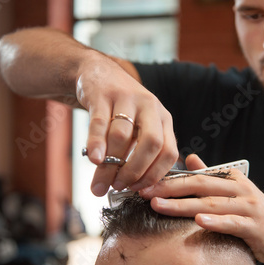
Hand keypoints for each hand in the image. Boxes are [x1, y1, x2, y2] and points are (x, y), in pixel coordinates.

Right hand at [77, 53, 177, 195]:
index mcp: (163, 119)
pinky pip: (100, 123)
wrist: (99, 73)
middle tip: (120, 187)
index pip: (169, 151)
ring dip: (112, 163)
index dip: (155, 175)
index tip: (139, 191)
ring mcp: (128, 98)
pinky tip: (93, 160)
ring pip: (123, 136)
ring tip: (101, 183)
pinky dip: (96, 143)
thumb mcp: (138, 127)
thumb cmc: (120, 110)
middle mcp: (150, 107)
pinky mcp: (103, 94)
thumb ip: (136, 154)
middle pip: (151, 143)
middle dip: (136, 171)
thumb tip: (124, 189)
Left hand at [139, 155, 263, 264]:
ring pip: (211, 204)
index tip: (146, 182)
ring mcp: (248, 207)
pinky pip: (232, 223)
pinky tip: (198, 222)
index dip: (170, 179)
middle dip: (170, 188)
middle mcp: (240, 189)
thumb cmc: (255, 215)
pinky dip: (215, 222)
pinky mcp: (255, 226)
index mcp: (232, 178)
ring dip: (183, 205)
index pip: (197, 176)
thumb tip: (190, 158)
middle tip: (145, 192)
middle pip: (200, 185)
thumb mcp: (234, 191)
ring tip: (160, 206)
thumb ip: (212, 176)